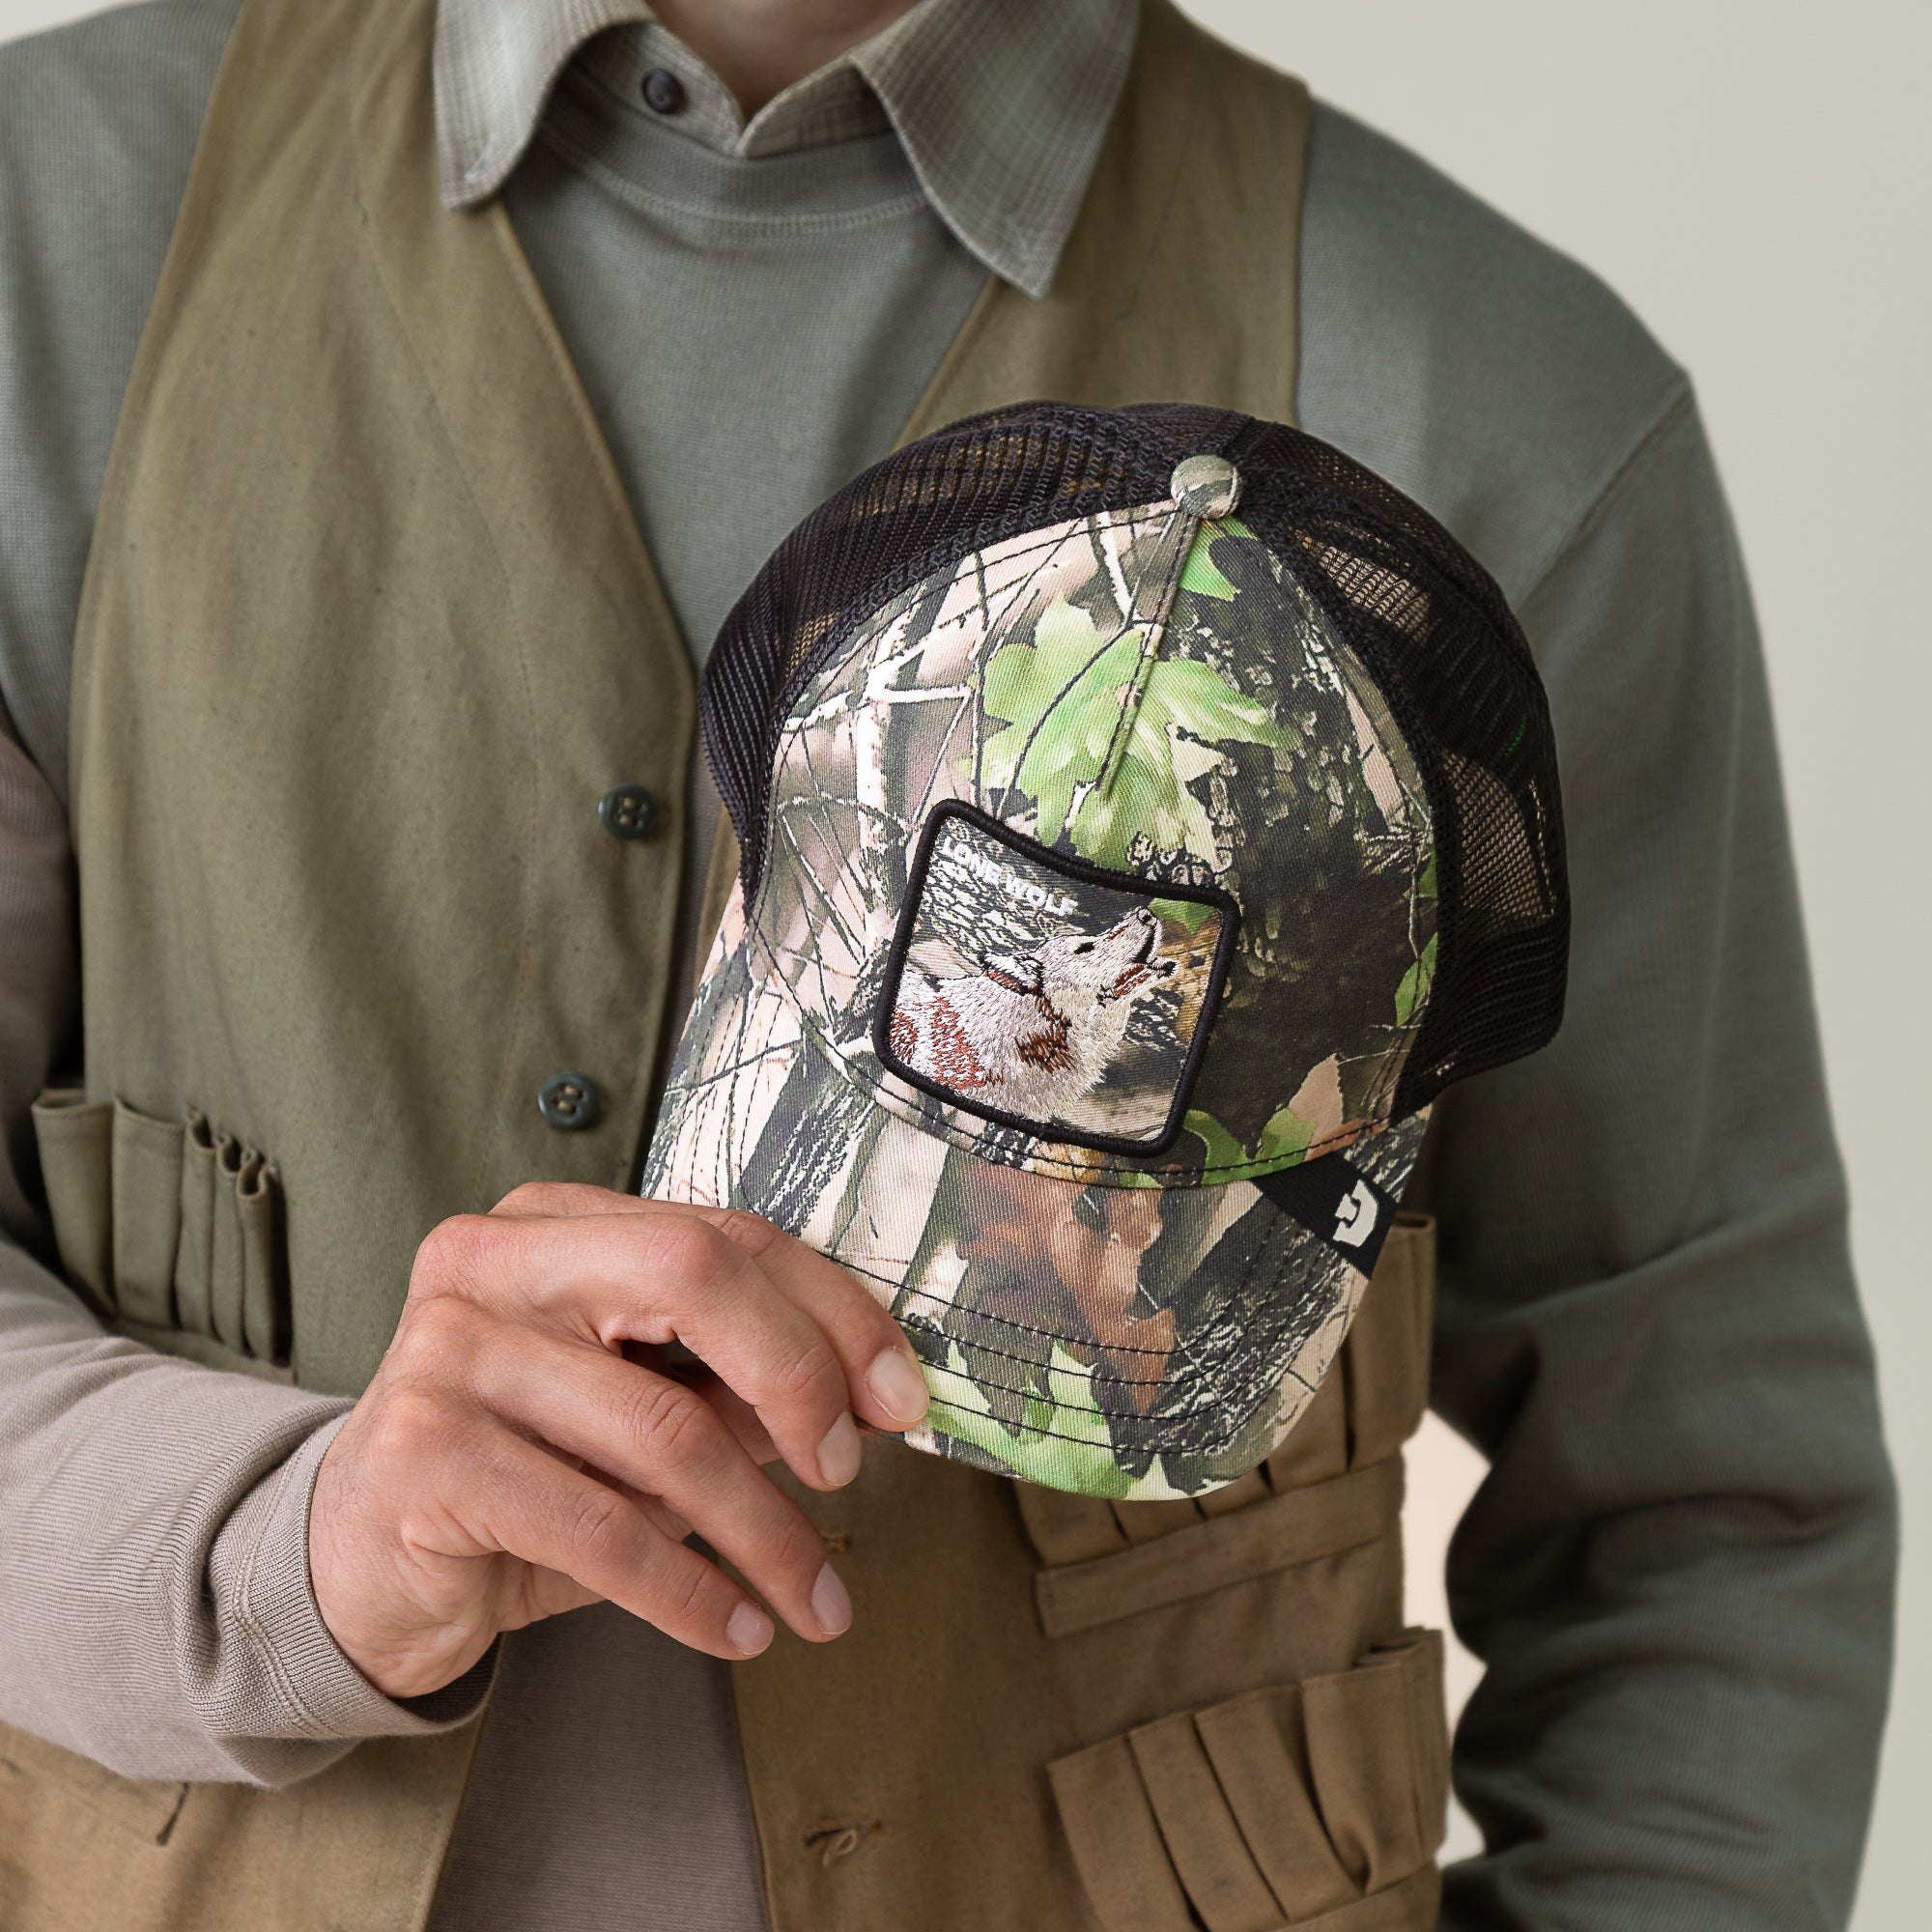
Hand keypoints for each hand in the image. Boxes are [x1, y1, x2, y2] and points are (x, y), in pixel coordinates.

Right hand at [308, 1183, 929, 1698]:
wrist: (359, 1562)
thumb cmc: (523, 1470)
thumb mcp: (638, 1413)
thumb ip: (732, 1385)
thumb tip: (867, 1401)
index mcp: (559, 1221)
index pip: (726, 1232)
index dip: (831, 1310)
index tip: (900, 1395)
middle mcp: (495, 1259)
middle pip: (693, 1276)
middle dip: (800, 1376)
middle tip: (848, 1471)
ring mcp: (448, 1348)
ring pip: (663, 1429)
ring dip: (763, 1529)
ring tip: (812, 1596)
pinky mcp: (421, 1452)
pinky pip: (602, 1528)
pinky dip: (689, 1591)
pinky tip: (735, 1628)